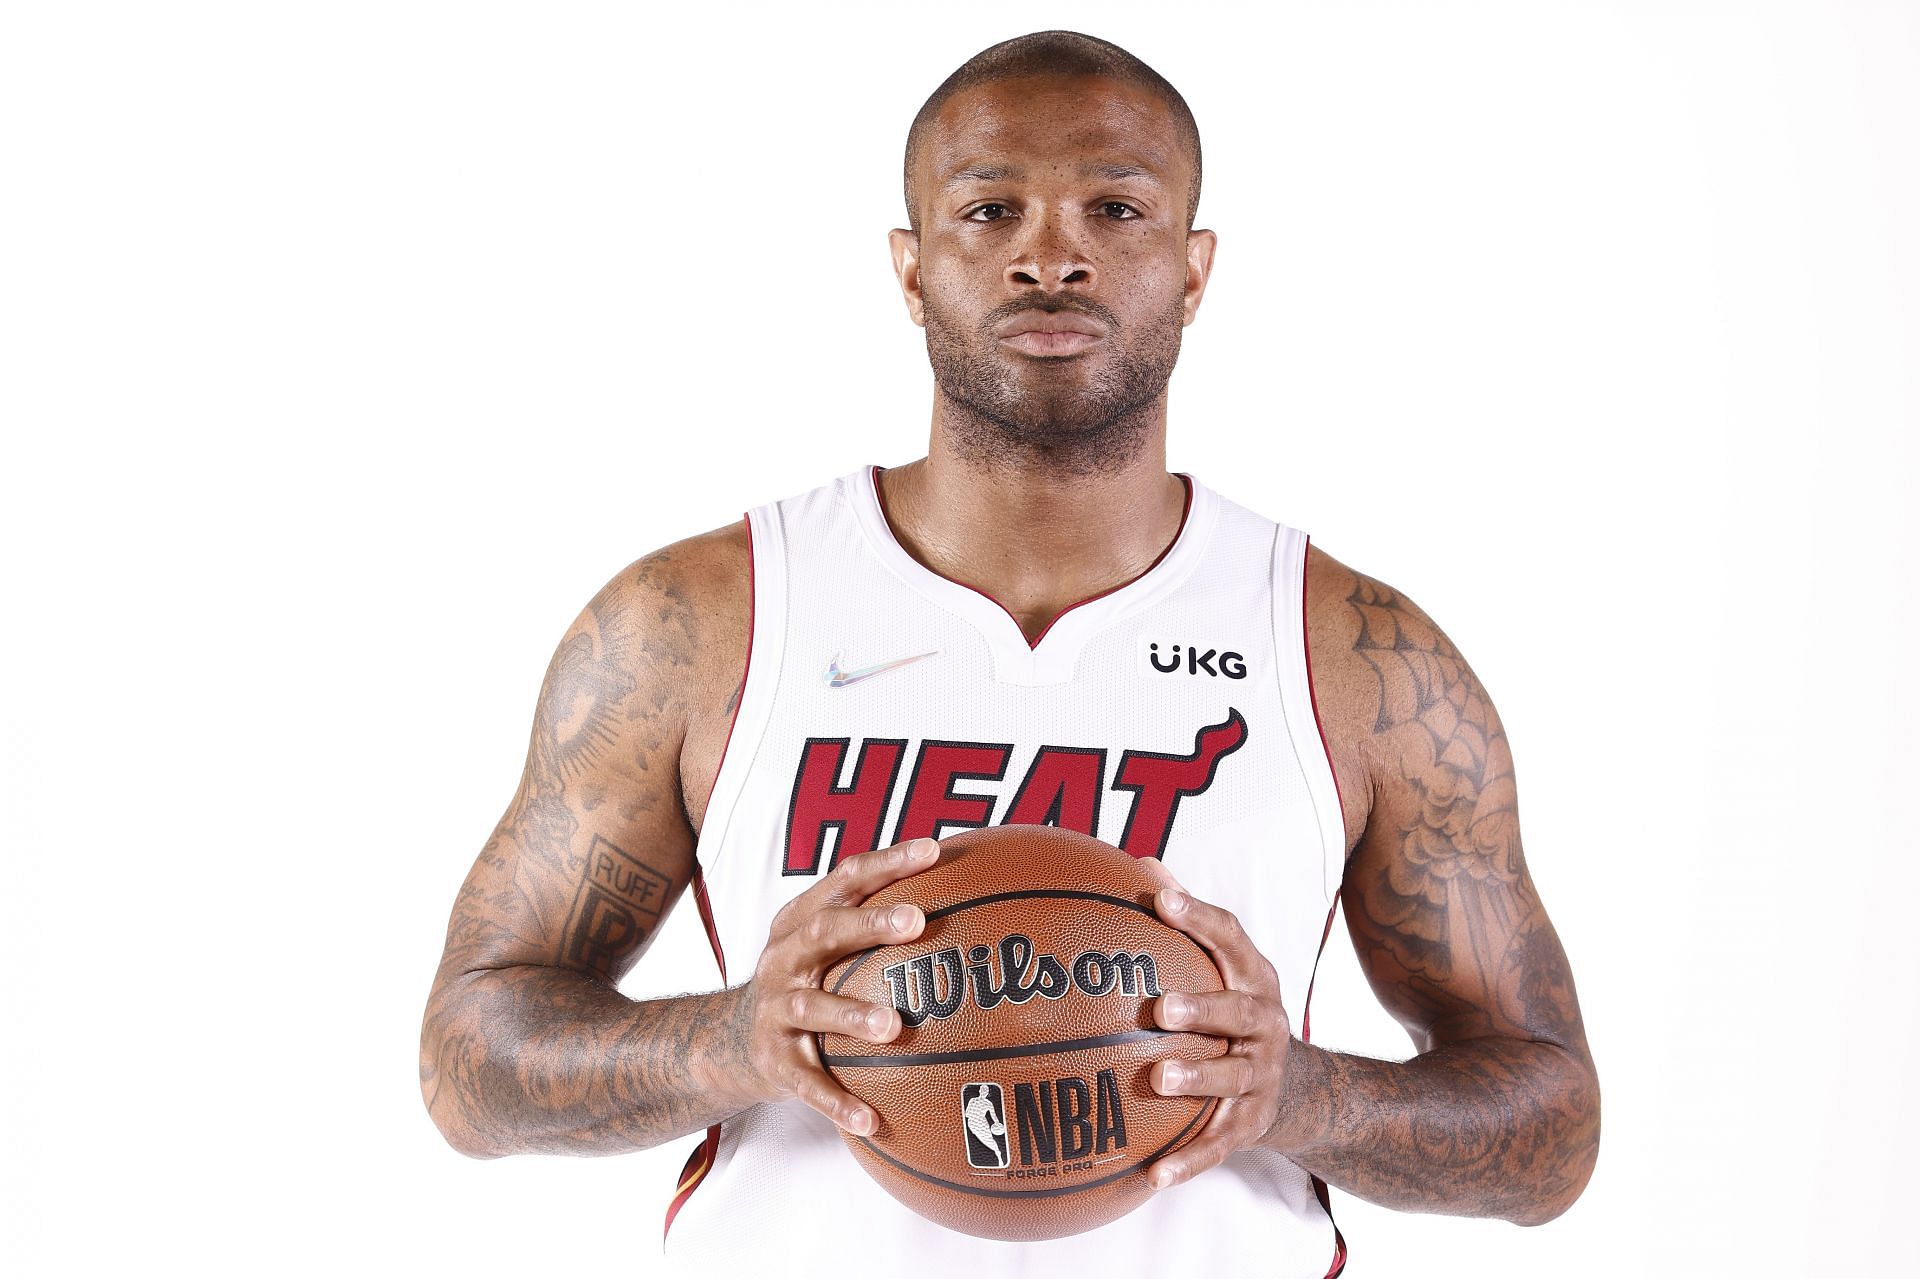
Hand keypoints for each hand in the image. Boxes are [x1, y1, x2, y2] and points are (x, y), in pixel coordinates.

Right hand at [733, 837, 937, 1135]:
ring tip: (894, 1026)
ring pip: (813, 1007)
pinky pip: (808, 1083)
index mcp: (802, 922)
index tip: (933, 850)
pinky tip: (872, 1121)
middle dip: (870, 923)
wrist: (729, 1043)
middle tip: (917, 921)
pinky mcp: (774, 1061)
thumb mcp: (825, 948)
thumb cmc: (804, 984)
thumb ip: (876, 926)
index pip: (845, 880)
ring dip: (852, 1014)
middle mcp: (784, 958)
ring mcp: (775, 1010)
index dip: (887, 862)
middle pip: (825, 930)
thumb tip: (970, 899)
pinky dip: (837, 1102)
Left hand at [1139, 875, 1295, 1191]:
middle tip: (1163, 1008)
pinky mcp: (1251, 1125)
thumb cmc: (1236, 1009)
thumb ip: (1187, 919)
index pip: (1232, 939)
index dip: (1199, 916)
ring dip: (1197, 1079)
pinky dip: (1188, 1162)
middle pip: (1241, 1013)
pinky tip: (1153, 1175)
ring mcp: (1261, 1077)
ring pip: (1231, 1080)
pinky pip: (1218, 1145)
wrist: (1298, 1088)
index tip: (1160, 897)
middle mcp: (1266, 1025)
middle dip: (1204, 1008)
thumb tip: (1141, 862)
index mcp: (1255, 979)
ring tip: (1158, 1080)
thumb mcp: (1225, 965)